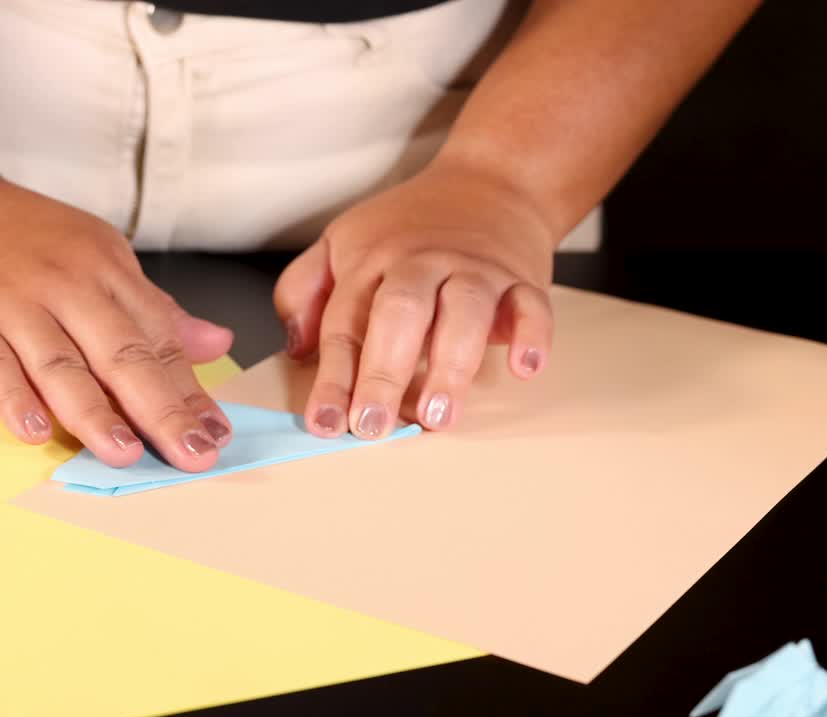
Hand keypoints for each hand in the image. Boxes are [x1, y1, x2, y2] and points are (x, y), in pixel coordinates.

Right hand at [0, 179, 234, 470]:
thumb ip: (155, 309)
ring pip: (60, 365)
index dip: (190, 390)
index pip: (158, 338)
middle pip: (120, 354)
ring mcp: (13, 304)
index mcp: (107, 270)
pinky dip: (13, 398)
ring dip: (94, 413)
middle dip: (161, 408)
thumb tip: (216, 343)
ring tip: (125, 453)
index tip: (216, 434)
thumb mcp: (100, 258)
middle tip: (191, 454)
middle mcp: (65, 286)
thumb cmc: (26, 241)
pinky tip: (35, 430)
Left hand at [274, 160, 557, 437]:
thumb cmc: (409, 225)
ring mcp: (474, 270)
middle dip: (382, 373)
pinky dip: (531, 336)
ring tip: (438, 416)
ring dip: (450, 366)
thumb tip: (295, 348)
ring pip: (462, 312)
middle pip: (398, 315)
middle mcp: (421, 264)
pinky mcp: (521, 278)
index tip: (325, 422)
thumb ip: (304, 290)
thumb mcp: (340, 242)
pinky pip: (531, 305)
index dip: (332, 377)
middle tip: (372, 424)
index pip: (345, 324)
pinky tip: (522, 368)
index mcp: (371, 263)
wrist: (491, 182)